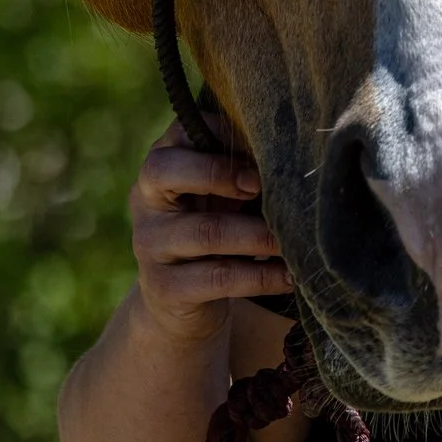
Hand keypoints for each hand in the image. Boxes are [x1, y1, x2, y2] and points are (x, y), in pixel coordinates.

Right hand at [127, 117, 291, 345]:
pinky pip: (219, 277)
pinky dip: (261, 275)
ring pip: (207, 230)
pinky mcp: (163, 287)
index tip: (261, 153)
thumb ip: (242, 168)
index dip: (220, 136)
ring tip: (294, 238)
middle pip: (166, 171)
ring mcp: (149, 245)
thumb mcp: (221, 195)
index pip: (178, 134)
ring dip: (260, 234)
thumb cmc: (214, 230)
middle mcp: (146, 201)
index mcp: (160, 167)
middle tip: (261, 186)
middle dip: (218, 172)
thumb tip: (295, 149)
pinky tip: (289, 275)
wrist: (182, 307)